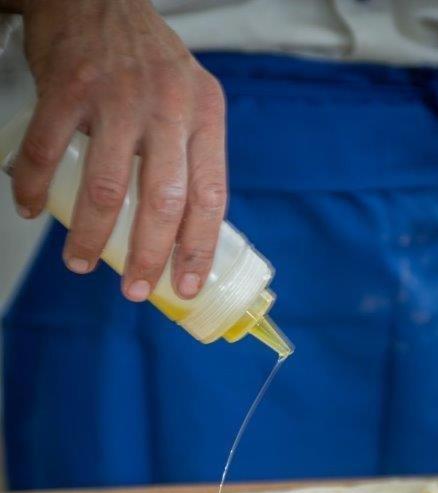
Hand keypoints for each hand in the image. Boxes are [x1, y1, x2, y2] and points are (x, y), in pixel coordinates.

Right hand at [12, 0, 225, 299]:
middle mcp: (168, 106)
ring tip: (79, 263)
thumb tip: (182, 230)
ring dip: (89, 235)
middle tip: (132, 289)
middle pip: (163, 201)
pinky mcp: (69, 86)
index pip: (211, 196)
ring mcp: (118, 96)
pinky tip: (31, 209)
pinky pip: (46, 151)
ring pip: (107, 187)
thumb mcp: (189, 101)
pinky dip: (33, 187)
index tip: (185, 286)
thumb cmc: (146, 61)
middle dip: (148, 256)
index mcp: (204, 115)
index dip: (198, 248)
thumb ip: (190, 155)